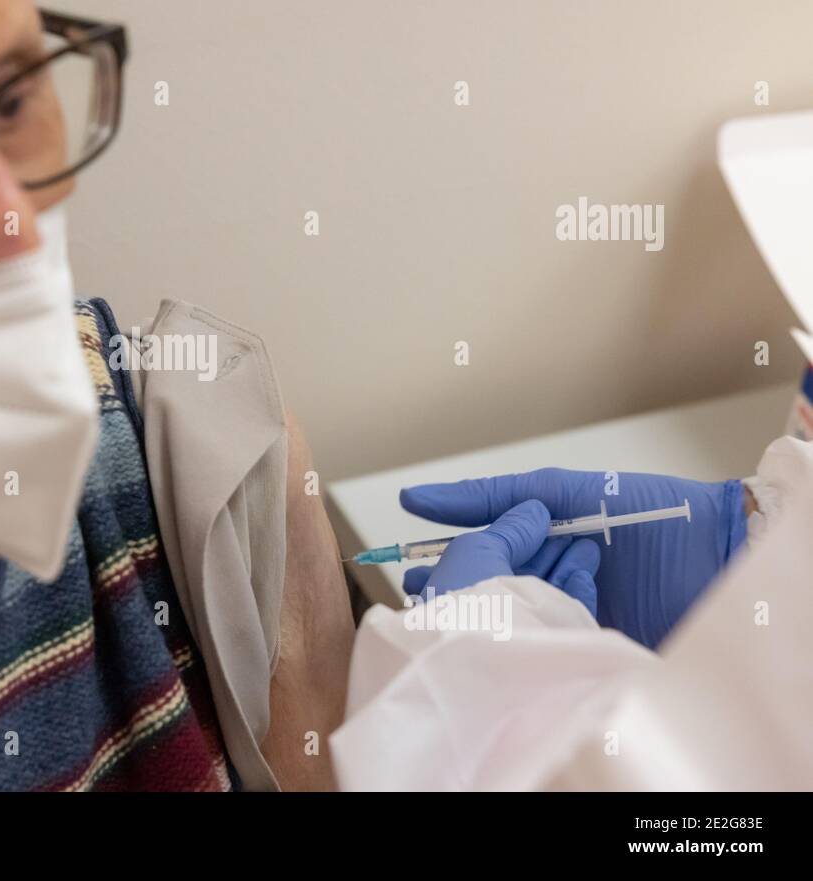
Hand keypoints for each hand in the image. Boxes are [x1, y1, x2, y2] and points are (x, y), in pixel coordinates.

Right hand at [400, 469, 747, 647]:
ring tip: (467, 612)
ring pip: (513, 615)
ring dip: (494, 611)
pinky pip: (547, 641)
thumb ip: (493, 496)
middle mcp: (550, 573)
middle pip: (490, 585)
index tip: (407, 564)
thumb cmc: (652, 514)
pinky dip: (530, 638)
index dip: (444, 556)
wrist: (723, 557)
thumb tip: (415, 499)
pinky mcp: (590, 641)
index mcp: (541, 537)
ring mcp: (569, 608)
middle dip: (461, 589)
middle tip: (428, 595)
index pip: (478, 547)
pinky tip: (508, 637)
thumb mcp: (563, 489)